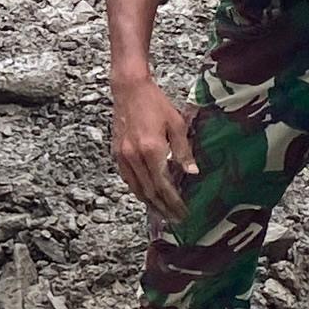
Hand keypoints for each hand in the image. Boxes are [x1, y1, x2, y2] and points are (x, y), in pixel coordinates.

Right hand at [110, 74, 197, 220]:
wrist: (129, 89)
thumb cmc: (155, 103)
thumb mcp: (176, 124)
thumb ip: (183, 151)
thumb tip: (192, 173)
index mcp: (152, 150)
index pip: (164, 185)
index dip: (174, 201)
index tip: (183, 212)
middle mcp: (135, 157)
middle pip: (149, 192)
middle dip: (163, 208)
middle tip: (175, 219)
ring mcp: (123, 156)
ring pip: (136, 188)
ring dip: (149, 203)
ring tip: (162, 212)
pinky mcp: (116, 153)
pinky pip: (127, 179)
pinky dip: (138, 190)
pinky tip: (146, 195)